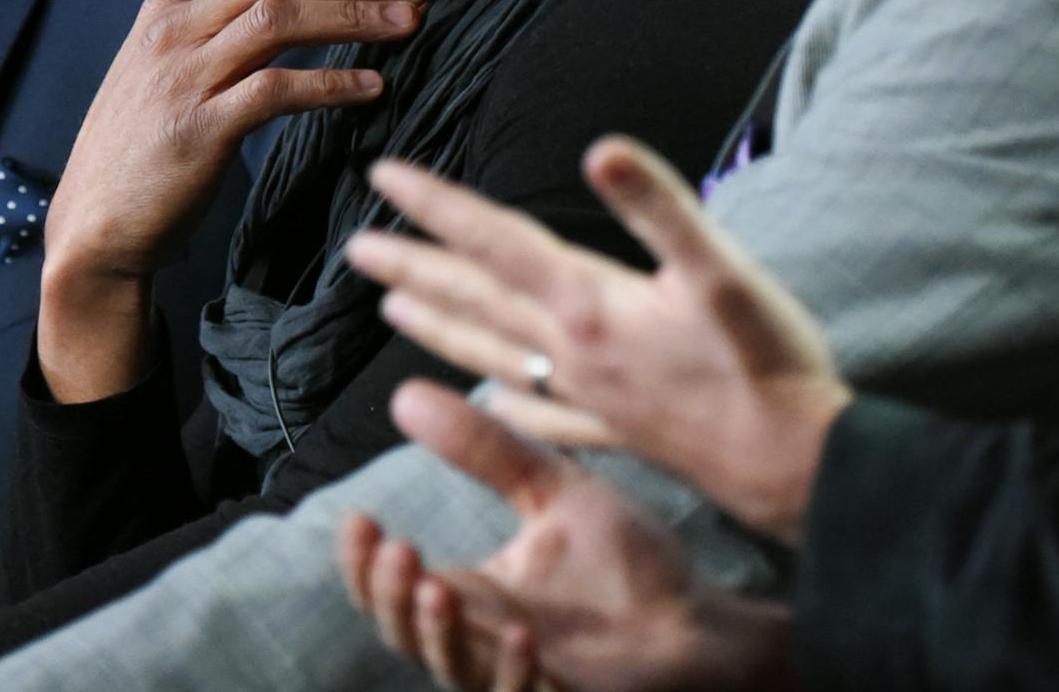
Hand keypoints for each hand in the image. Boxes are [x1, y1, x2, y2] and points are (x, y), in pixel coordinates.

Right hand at [39, 0, 422, 399]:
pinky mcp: (197, 128)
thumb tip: (302, 3)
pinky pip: (278, 88)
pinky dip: (333, 82)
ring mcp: (182, 76)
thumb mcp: (173, 70)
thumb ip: (223, 31)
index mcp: (170, 6)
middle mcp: (173, 29)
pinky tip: (372, 86)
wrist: (93, 228)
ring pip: (283, 19)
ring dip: (355, 17)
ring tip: (407, 25)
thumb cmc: (146, 151)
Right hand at [338, 381, 797, 691]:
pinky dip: (513, 669)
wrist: (698, 617)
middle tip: (396, 551)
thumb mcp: (549, 490)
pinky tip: (521, 632)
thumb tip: (408, 394)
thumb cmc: (622, 560)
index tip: (360, 517)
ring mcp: (519, 673)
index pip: (395, 586)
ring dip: (439, 634)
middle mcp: (483, 639)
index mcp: (474, 591)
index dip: (364, 563)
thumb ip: (485, 449)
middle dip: (390, 597)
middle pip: (406, 633)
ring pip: (453, 670)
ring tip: (437, 586)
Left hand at [347, 136, 849, 543]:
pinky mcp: (617, 429)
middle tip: (357, 248)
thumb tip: (600, 149)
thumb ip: (659, 206)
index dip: (438, 204)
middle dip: (415, 268)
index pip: (495, 240)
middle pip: (476, 299)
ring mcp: (591, 396)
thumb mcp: (720, 269)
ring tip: (391, 312)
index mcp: (589, 303)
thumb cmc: (765, 363)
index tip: (383, 175)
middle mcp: (575, 351)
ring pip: (492, 353)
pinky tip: (490, 397)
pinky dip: (506, 398)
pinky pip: (540, 411)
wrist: (796, 466)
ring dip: (438, 327)